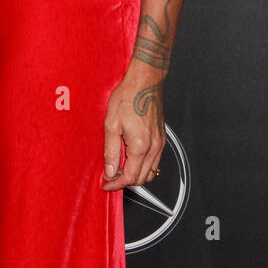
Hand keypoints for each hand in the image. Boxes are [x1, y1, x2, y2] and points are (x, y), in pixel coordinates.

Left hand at [101, 70, 165, 190]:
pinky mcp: (162, 138)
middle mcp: (153, 147)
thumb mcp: (111, 125)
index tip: (106, 183)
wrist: (144, 83)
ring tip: (120, 169)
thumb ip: (111, 151)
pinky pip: (155, 161)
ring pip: (150, 172)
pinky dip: (144, 166)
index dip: (116, 184)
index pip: (130, 177)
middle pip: (141, 179)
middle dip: (125, 182)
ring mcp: (160, 143)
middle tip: (110, 177)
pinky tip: (132, 159)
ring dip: (135, 175)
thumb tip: (110, 170)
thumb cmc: (128, 97)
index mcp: (140, 146)